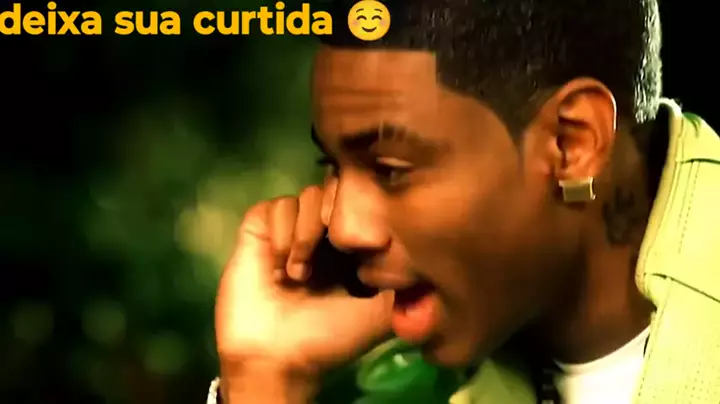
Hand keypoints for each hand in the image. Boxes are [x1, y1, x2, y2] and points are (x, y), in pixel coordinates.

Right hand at [215, 185, 392, 378]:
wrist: (278, 358)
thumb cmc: (330, 338)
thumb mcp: (381, 313)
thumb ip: (406, 283)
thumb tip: (427, 252)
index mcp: (354, 246)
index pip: (367, 202)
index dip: (368, 213)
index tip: (368, 245)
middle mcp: (324, 231)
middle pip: (339, 188)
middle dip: (339, 216)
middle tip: (334, 249)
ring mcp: (292, 227)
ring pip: (309, 195)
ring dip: (308, 232)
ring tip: (300, 273)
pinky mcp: (261, 229)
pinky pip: (278, 205)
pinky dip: (283, 233)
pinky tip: (280, 267)